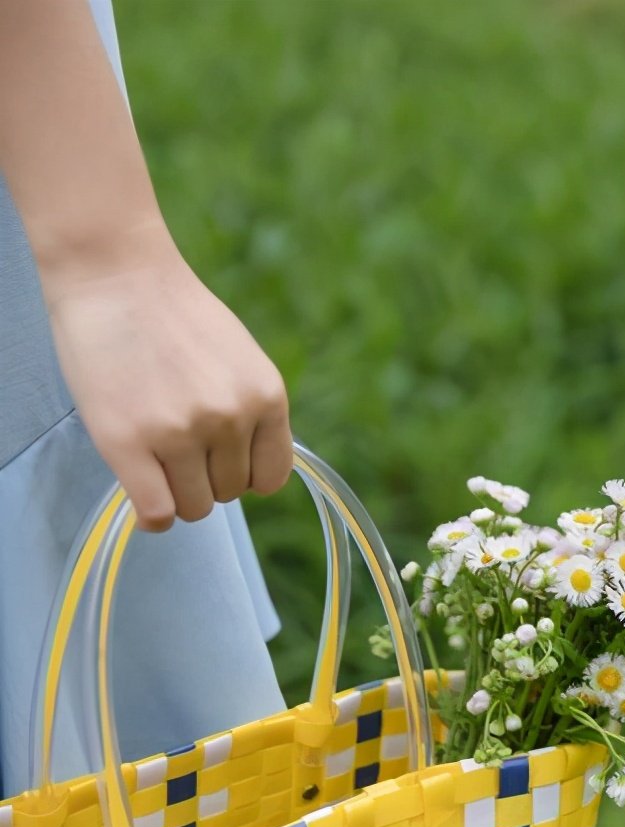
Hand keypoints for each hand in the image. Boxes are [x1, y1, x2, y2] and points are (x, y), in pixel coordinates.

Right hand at [45, 229, 292, 531]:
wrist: (117, 275)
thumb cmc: (175, 315)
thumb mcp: (240, 358)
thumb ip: (250, 408)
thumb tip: (251, 468)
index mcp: (266, 395)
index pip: (272, 477)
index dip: (245, 477)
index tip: (221, 465)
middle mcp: (231, 417)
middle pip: (229, 492)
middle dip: (205, 479)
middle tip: (177, 449)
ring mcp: (181, 432)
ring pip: (194, 507)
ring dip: (177, 494)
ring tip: (157, 461)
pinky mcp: (128, 443)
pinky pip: (157, 512)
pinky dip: (152, 517)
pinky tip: (144, 498)